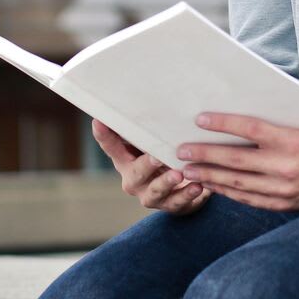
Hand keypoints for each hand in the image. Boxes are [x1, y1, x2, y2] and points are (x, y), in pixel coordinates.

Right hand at [91, 120, 213, 215]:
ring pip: (156, 192)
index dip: (104, 136)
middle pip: (135, 174)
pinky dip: (189, 195)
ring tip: (179, 175)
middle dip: (146, 165)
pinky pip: (179, 203)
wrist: (178, 190)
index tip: (99, 121)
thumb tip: (142, 93)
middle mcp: (134, 180)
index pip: (111, 148)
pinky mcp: (171, 206)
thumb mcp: (150, 143)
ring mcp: (151, 196)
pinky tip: (200, 187)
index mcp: (125, 161)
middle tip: (157, 157)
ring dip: (167, 183)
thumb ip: (146, 128)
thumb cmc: (161, 156)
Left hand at [174, 114, 298, 210]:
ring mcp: (285, 189)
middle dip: (205, 155)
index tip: (200, 119)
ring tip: (187, 169)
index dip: (223, 124)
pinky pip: (248, 198)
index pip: (251, 130)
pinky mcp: (283, 204)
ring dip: (209, 176)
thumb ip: (272, 124)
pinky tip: (210, 184)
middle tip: (181, 149)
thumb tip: (233, 117)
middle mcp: (288, 167)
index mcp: (294, 140)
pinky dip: (226, 191)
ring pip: (238, 183)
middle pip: (237, 161)